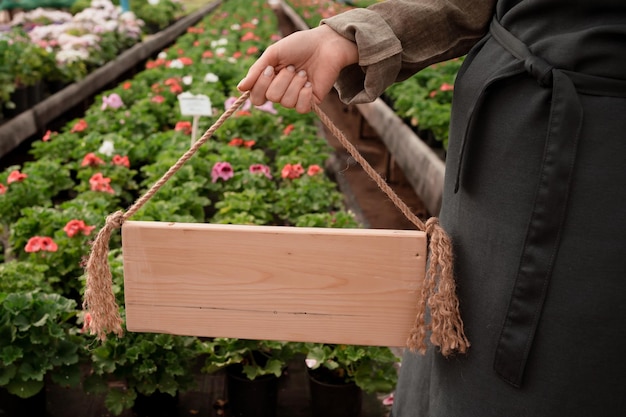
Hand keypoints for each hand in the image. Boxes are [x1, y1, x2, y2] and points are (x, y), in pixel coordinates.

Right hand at [237, 25, 357, 112]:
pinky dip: (304, 94)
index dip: (261, 85)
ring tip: (303, 72)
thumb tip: (240, 88)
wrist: (325, 44)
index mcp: (269, 80)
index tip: (270, 68)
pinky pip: (300, 108)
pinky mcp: (310, 102)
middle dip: (281, 80)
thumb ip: (256, 71)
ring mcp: (296, 97)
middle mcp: (281, 90)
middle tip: (292, 67)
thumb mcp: (273, 53)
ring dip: (295, 83)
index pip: (256, 97)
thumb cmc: (299, 45)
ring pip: (286, 102)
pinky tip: (309, 82)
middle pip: (271, 98)